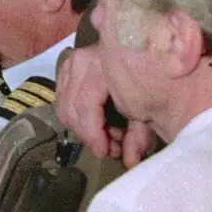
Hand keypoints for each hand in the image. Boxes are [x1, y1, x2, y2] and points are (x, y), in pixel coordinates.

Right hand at [54, 46, 157, 167]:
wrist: (146, 49)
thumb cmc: (150, 77)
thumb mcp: (147, 107)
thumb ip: (138, 135)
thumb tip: (130, 162)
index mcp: (100, 65)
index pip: (85, 107)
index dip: (93, 135)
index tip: (106, 152)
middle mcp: (79, 62)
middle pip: (70, 111)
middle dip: (88, 135)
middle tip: (110, 146)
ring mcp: (69, 64)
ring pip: (63, 109)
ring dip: (82, 128)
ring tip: (106, 133)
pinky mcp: (65, 69)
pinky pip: (61, 101)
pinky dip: (76, 117)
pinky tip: (97, 121)